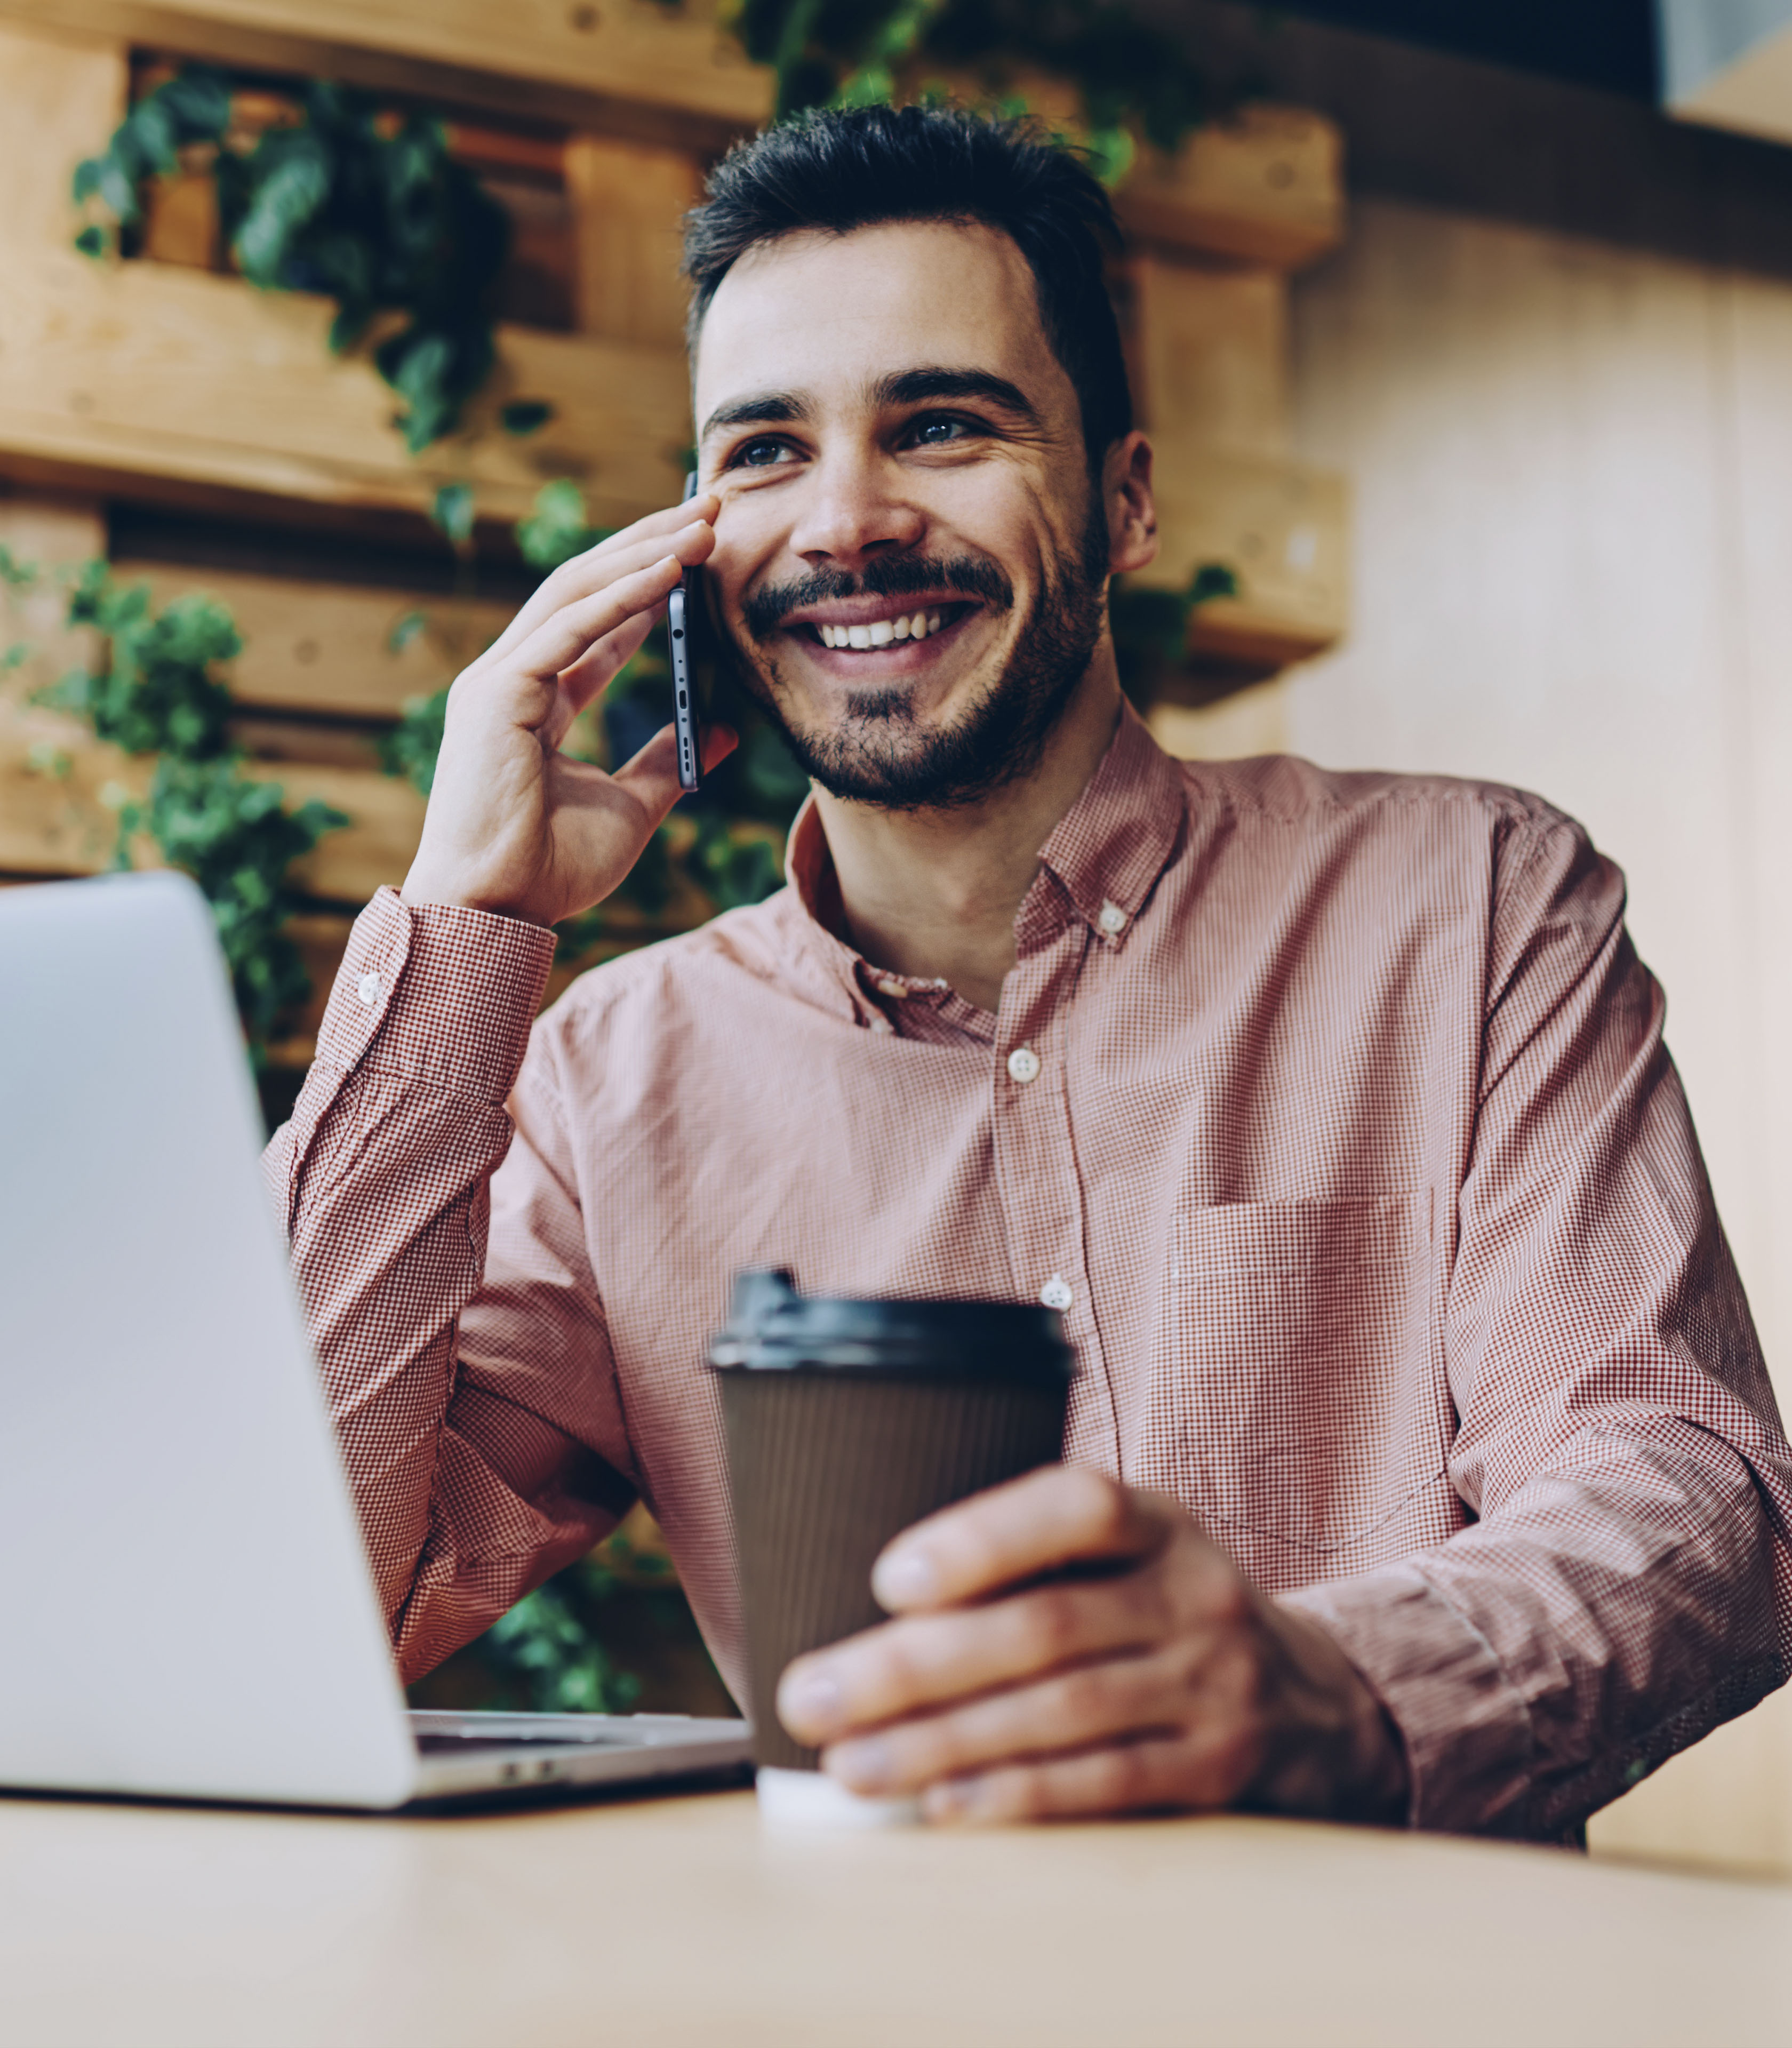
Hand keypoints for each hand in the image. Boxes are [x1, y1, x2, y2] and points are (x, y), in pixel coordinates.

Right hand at [401, 495, 733, 926]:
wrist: (495, 912)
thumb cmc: (548, 870)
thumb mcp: (631, 808)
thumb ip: (669, 761)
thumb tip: (722, 729)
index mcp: (535, 701)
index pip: (598, 623)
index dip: (650, 584)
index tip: (701, 554)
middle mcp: (513, 678)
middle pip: (587, 588)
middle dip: (649, 544)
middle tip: (711, 510)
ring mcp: (499, 680)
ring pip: (578, 592)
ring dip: (644, 552)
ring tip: (704, 523)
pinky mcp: (498, 693)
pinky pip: (571, 629)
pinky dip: (623, 596)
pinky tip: (670, 571)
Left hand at [776, 1467, 1408, 1825]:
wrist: (1315, 1702)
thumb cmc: (1164, 1612)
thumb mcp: (1130, 1554)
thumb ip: (1035, 1559)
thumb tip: (876, 1604)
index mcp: (1159, 1520)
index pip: (1076, 1505)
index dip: (982, 1539)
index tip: (887, 1579)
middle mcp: (1193, 1593)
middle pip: (1043, 1628)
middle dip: (912, 1666)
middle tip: (812, 1696)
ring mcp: (1213, 1684)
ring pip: (1059, 1714)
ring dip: (940, 1744)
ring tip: (849, 1762)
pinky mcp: (1216, 1769)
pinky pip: (1103, 1784)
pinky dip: (1016, 1795)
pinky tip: (943, 1805)